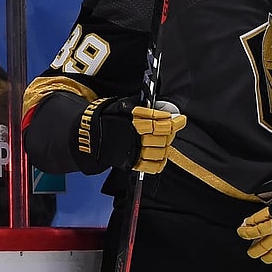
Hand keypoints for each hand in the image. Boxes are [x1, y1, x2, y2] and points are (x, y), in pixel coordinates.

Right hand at [72, 97, 186, 174]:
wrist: (91, 135)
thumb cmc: (108, 117)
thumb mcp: (122, 106)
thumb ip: (140, 108)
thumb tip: (158, 108)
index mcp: (133, 122)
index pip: (160, 123)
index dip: (172, 122)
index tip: (180, 119)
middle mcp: (135, 138)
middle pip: (162, 137)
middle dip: (171, 132)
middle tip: (174, 126)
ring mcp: (134, 152)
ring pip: (160, 151)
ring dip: (166, 145)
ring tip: (167, 138)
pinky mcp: (133, 163)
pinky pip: (152, 166)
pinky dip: (160, 161)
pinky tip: (162, 154)